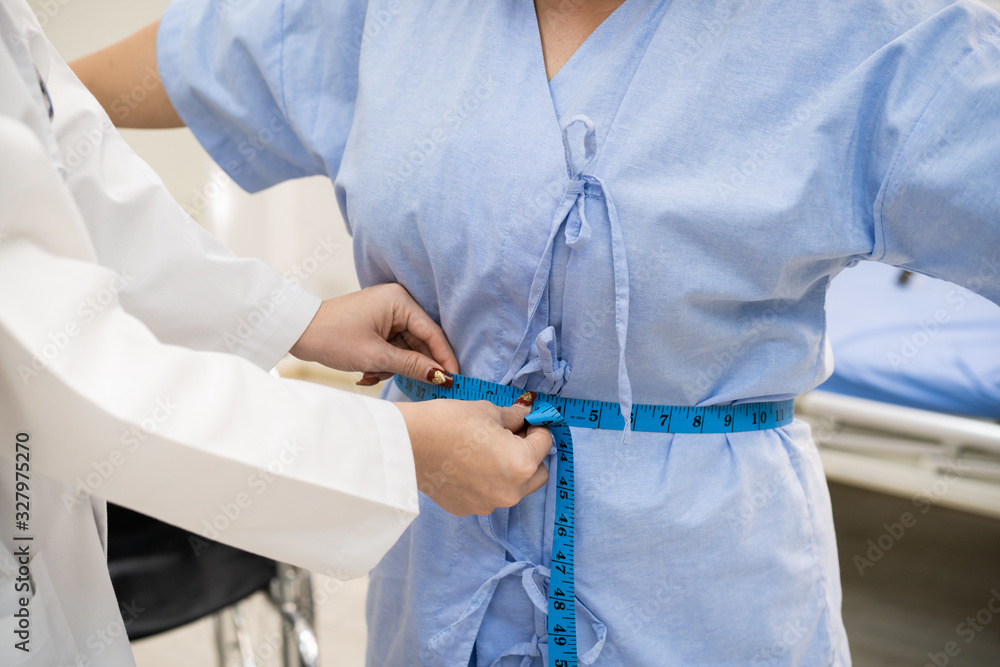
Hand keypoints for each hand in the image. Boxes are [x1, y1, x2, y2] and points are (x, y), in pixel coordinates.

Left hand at [290, 283, 458, 384]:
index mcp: (400, 301)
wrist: (297, 331)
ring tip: (372, 375)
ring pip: (406, 347)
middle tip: (418, 388)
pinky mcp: (378, 323)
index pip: (432, 333)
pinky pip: (393, 346)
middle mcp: (397, 302)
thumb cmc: (333, 337)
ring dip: (393, 366)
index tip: (454, 380)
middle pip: (420, 341)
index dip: (444, 358)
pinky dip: (384, 362)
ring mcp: (387, 312)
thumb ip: (412, 365)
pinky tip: (368, 372)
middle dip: (412, 365)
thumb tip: (441, 376)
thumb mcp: (375, 356)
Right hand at [395, 394, 551, 515]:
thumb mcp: (489, 411)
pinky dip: (486, 482)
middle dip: (530, 454)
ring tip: (485, 450)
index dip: (537, 428)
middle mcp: (510, 491)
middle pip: (537, 473)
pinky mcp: (467, 509)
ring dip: (509, 471)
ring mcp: (488, 504)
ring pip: (514, 487)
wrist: (408, 443)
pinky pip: (489, 495)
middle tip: (510, 436)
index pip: (545, 443)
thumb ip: (515, 417)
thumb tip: (526, 414)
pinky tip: (467, 464)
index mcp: (521, 464)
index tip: (526, 421)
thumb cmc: (450, 422)